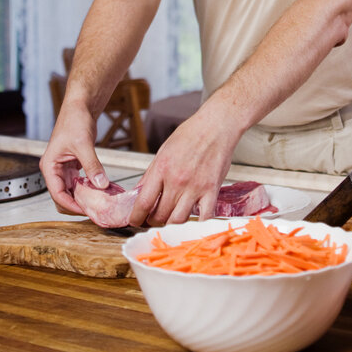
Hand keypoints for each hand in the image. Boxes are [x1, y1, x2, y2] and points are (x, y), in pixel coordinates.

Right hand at [39, 98, 106, 214]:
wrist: (81, 107)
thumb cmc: (75, 120)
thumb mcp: (83, 144)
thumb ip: (92, 166)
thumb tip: (101, 184)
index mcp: (49, 166)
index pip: (57, 194)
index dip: (71, 205)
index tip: (86, 210)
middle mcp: (54, 169)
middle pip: (62, 196)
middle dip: (76, 204)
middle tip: (94, 209)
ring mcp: (63, 169)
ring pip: (71, 192)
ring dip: (83, 197)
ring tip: (98, 202)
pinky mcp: (73, 166)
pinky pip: (79, 183)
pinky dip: (88, 188)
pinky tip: (99, 190)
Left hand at [128, 102, 242, 225]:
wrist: (216, 126)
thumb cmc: (190, 134)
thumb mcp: (163, 151)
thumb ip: (151, 174)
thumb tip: (139, 192)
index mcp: (162, 168)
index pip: (143, 202)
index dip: (136, 217)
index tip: (134, 221)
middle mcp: (177, 180)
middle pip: (160, 215)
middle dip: (153, 221)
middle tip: (152, 220)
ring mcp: (195, 187)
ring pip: (178, 220)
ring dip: (171, 224)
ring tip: (169, 220)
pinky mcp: (212, 190)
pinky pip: (204, 217)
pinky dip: (197, 224)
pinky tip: (192, 220)